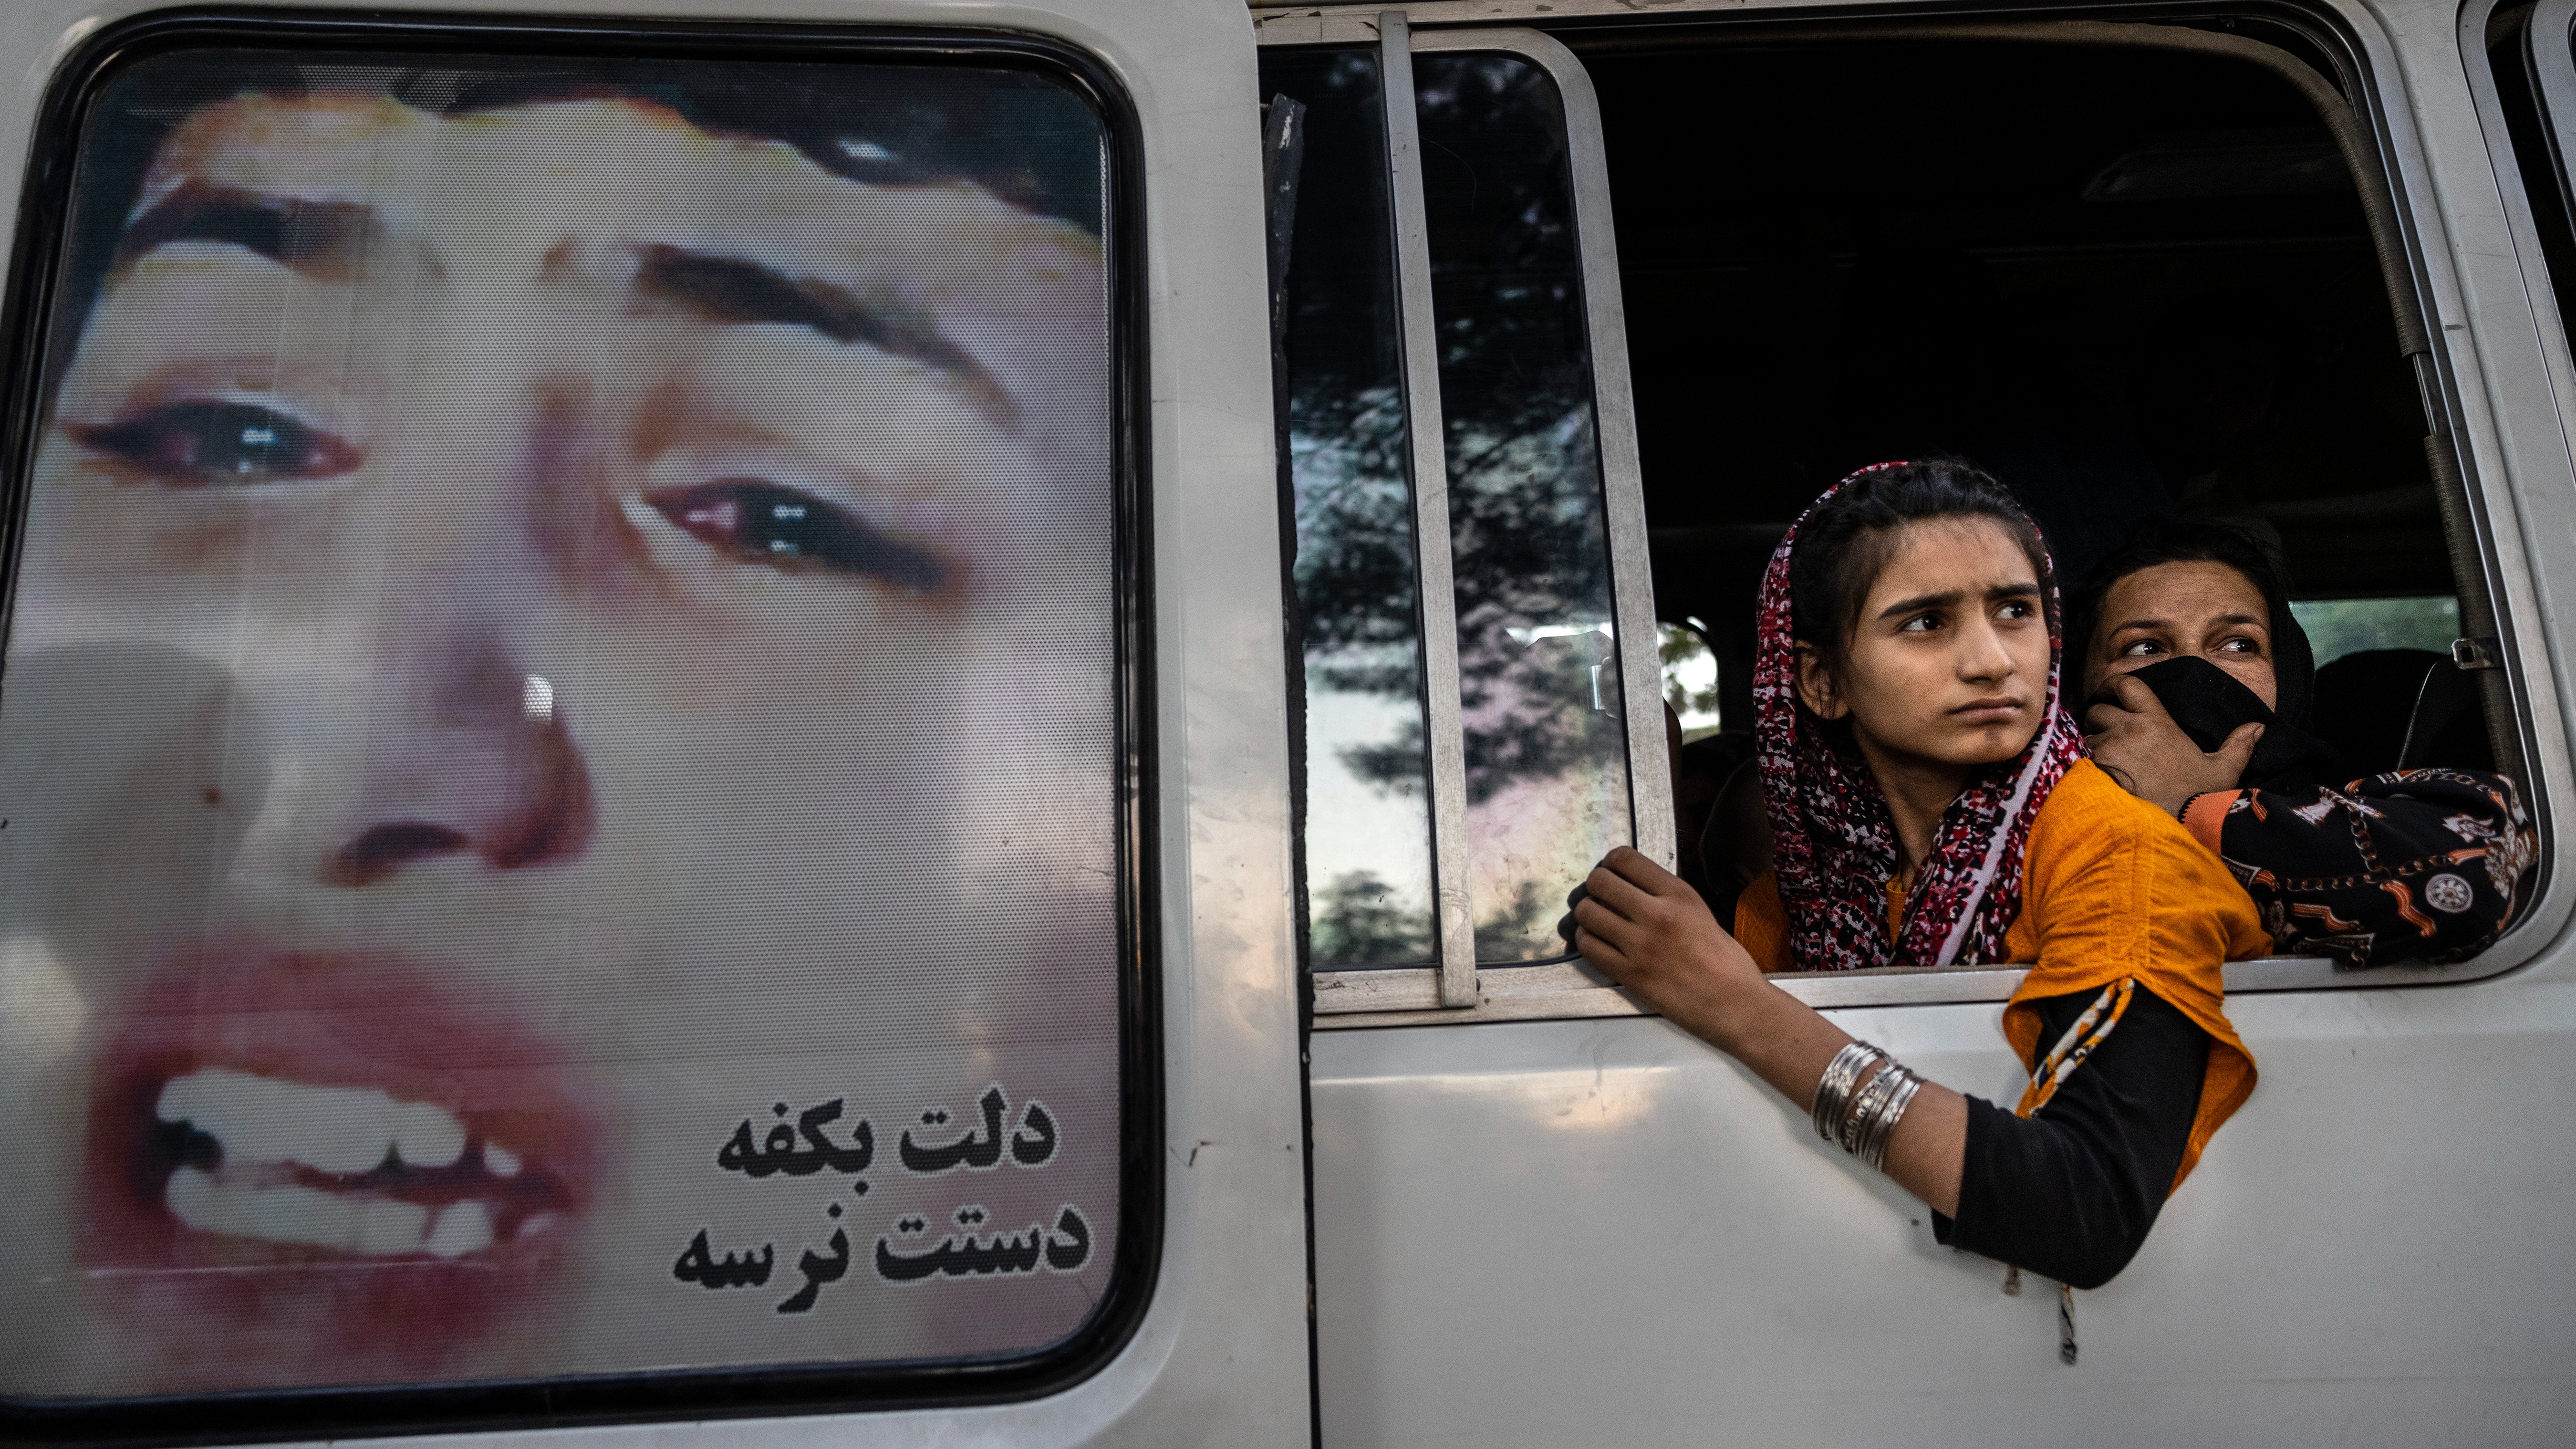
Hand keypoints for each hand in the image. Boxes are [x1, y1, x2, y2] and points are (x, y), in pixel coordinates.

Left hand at [1570, 847, 1768, 1053]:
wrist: (1736, 1005)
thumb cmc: (1726, 964)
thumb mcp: (1701, 913)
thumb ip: (1667, 898)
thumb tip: (1636, 887)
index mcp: (1679, 895)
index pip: (1625, 859)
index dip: (1610, 863)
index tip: (1610, 871)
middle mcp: (1657, 915)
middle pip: (1599, 882)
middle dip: (1594, 887)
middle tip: (1599, 896)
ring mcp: (1641, 945)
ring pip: (1587, 914)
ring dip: (1586, 915)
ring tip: (1595, 921)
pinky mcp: (1630, 974)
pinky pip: (1589, 948)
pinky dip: (1586, 941)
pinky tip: (1596, 942)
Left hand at [2084, 674, 2262, 814]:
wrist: (2165, 831)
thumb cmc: (2195, 800)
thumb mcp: (2222, 772)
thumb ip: (2238, 746)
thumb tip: (2257, 726)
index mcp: (2155, 722)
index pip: (2127, 684)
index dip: (2115, 684)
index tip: (2113, 691)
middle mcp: (2126, 730)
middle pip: (2098, 710)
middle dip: (2101, 717)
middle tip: (2110, 732)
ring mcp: (2105, 751)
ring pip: (2086, 735)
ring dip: (2093, 743)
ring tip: (2109, 760)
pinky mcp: (2090, 772)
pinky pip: (2079, 759)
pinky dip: (2086, 764)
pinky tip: (2099, 778)